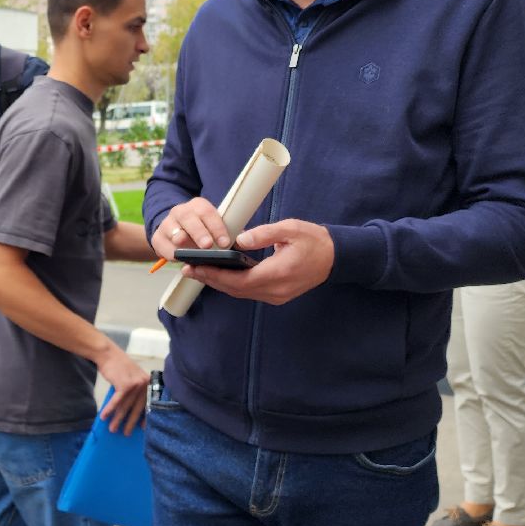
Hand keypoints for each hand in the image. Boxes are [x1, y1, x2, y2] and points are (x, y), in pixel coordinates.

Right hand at [96, 343, 149, 434]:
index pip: (148, 404)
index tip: (142, 429)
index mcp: (148, 383)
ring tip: (112, 429)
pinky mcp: (125, 385)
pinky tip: (104, 417)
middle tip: (126, 434)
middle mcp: (144, 384)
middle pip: (137, 408)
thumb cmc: (119, 367)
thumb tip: (131, 411)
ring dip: (117, 419)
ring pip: (125, 406)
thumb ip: (135, 391)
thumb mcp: (132, 378)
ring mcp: (135, 384)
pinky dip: (109, 410)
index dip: (145, 417)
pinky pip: (116, 401)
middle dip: (130, 423)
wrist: (108, 354)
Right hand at [150, 197, 231, 260]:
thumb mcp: (215, 228)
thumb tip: (243, 241)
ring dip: (181, 241)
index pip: (207, 212)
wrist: (175, 230)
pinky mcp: (157, 237)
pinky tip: (178, 259)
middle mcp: (181, 212)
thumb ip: (227, 233)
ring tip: (189, 253)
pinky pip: (161, 244)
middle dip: (199, 232)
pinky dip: (170, 252)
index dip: (217, 227)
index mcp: (198, 206)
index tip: (225, 242)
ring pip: (172, 229)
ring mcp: (167, 223)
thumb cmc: (202, 232)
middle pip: (188, 218)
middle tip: (207, 246)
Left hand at [181, 219, 334, 304]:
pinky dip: (232, 285)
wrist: (336, 257)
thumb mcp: (290, 229)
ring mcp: (277, 296)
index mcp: (278, 273)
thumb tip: (239, 240)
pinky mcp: (278, 295)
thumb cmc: (314, 240)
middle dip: (211, 280)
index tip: (196, 267)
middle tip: (188, 270)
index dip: (215, 275)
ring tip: (199, 271)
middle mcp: (276, 290)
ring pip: (241, 293)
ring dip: (219, 283)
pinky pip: (249, 292)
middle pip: (236, 290)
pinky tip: (220, 275)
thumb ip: (264, 234)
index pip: (239, 280)